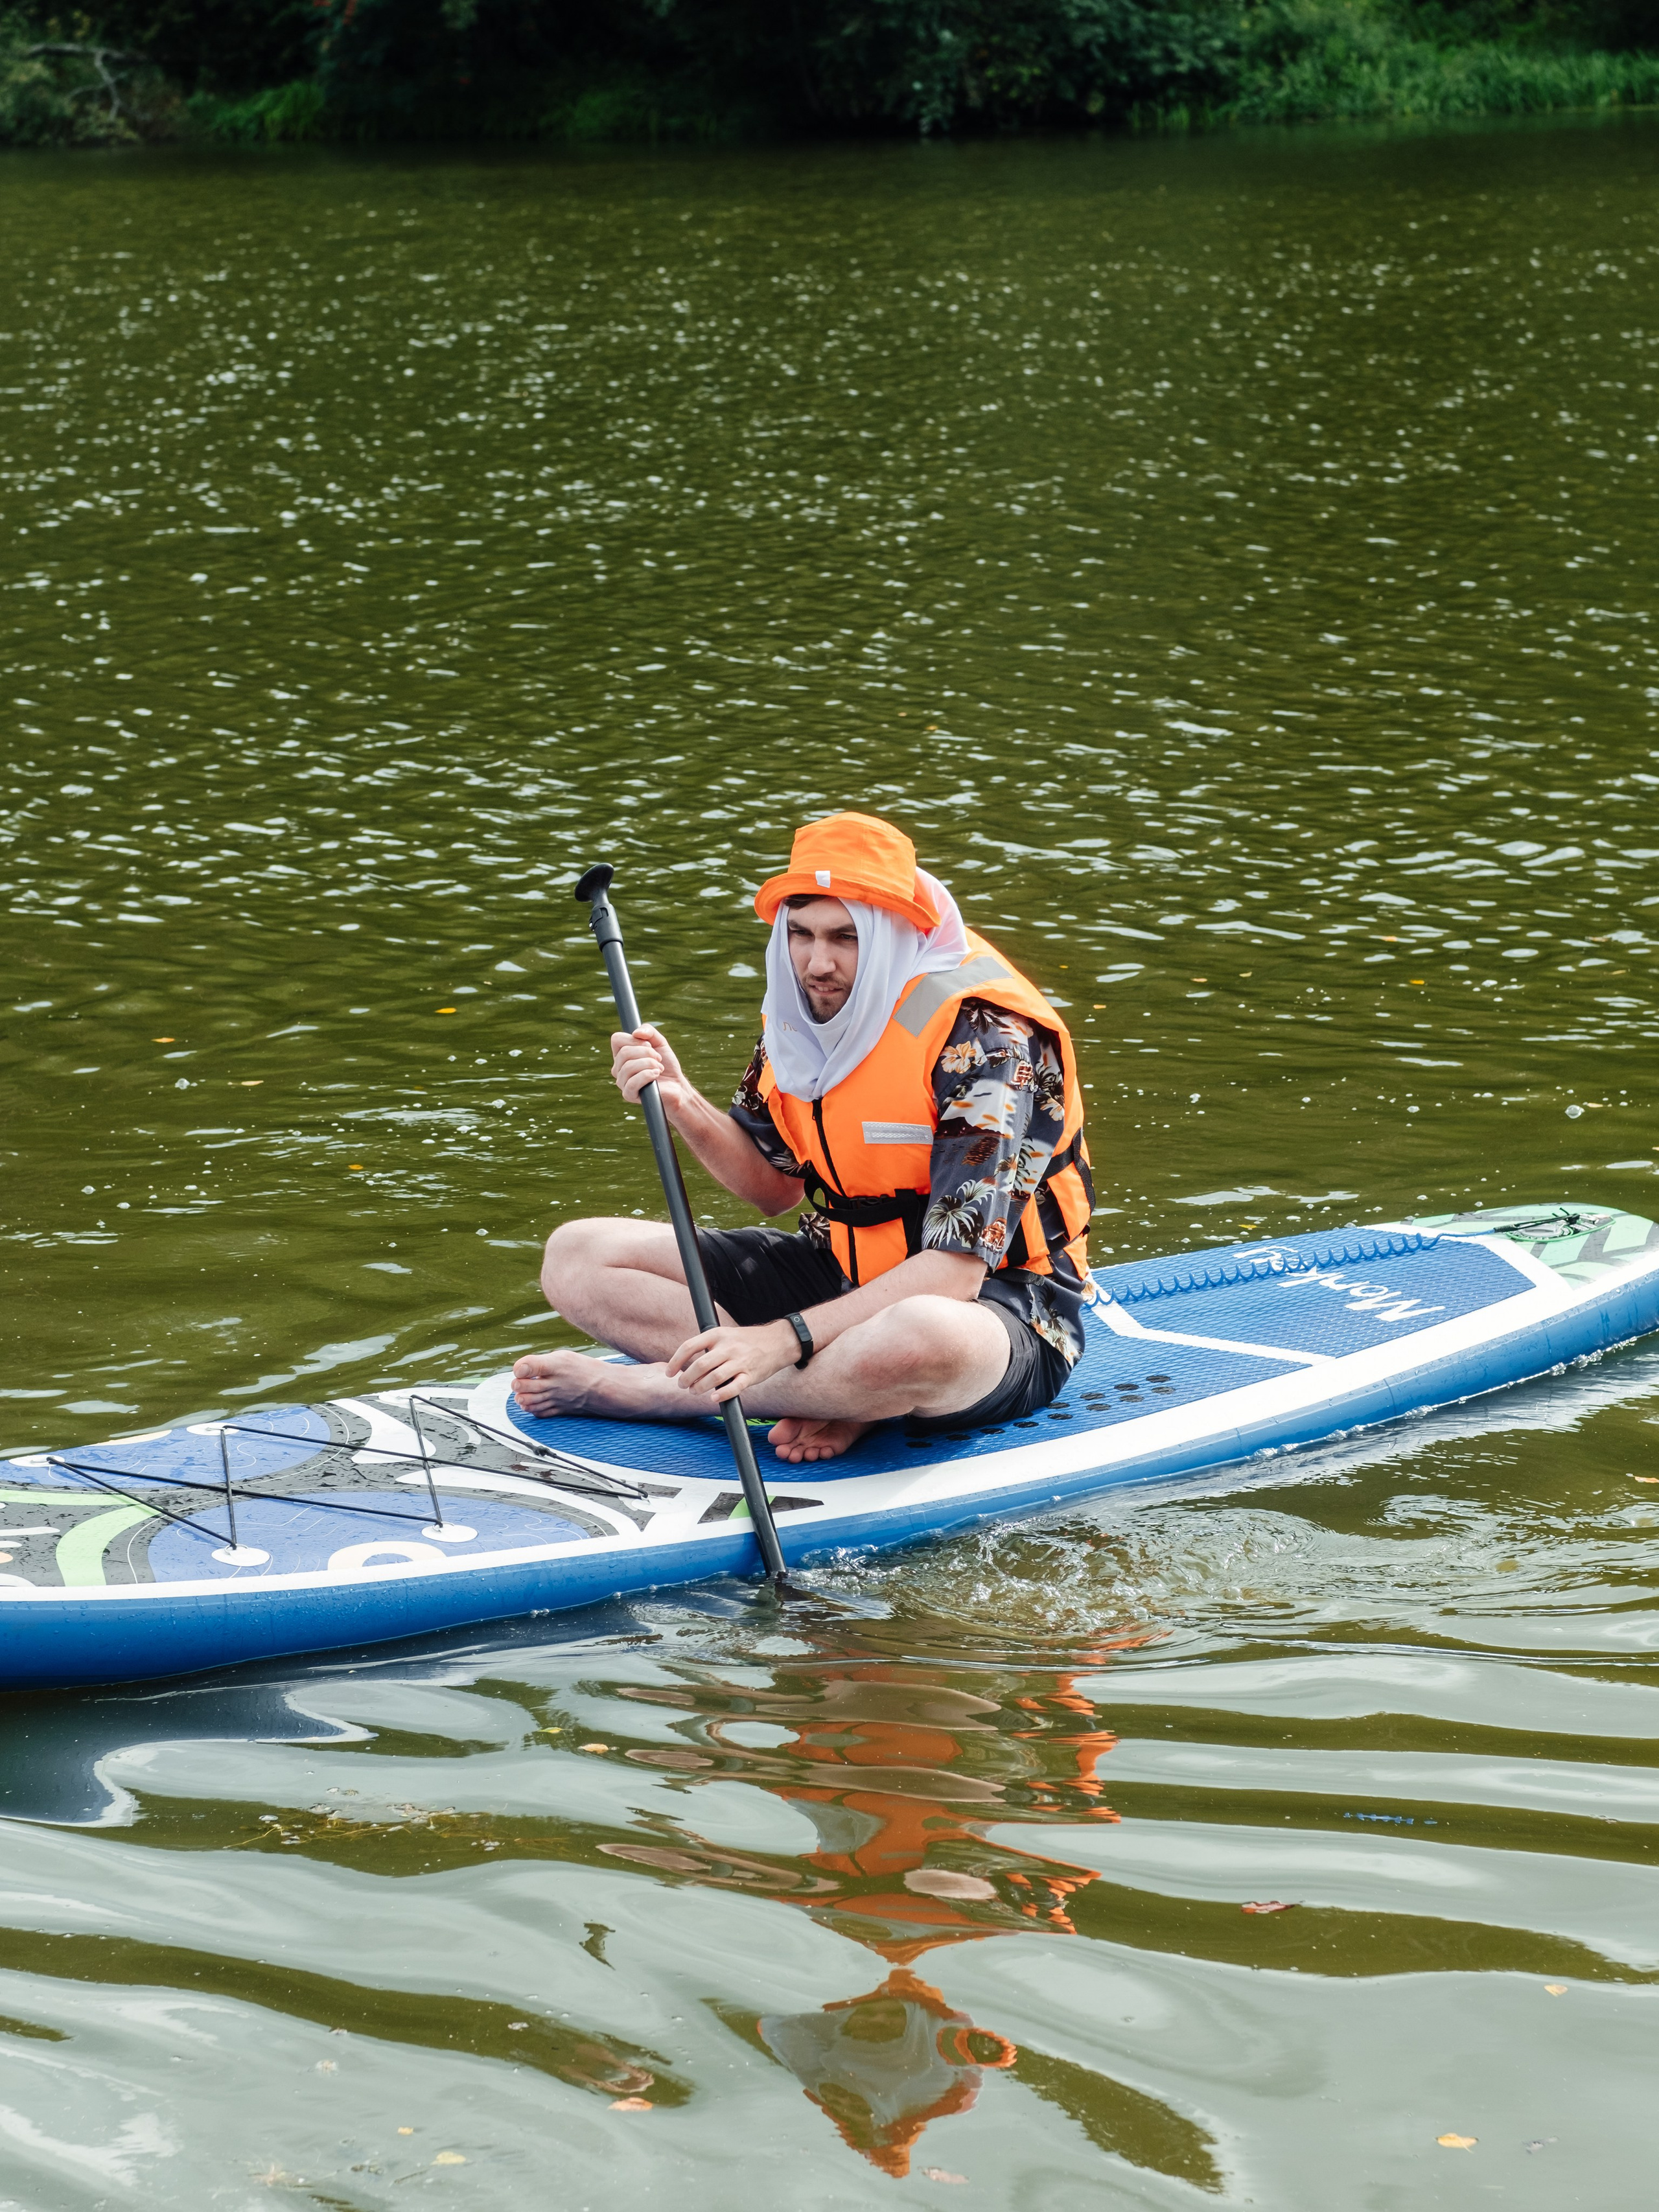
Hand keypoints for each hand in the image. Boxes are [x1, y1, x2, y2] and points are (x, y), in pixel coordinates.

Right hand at [611, 1024, 685, 1107]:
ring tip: (659, 1068)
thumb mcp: (660, 1042)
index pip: (616, 1039)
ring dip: (649, 1064)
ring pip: (628, 1066)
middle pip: (624, 1052)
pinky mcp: (628, 1094)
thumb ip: (649, 1031)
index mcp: (621, 1054)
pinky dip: (647, 1075)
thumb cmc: (666, 1064)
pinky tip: (656, 1075)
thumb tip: (635, 1033)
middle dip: (647, 1052)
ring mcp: (622, 1082)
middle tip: (658, 1059)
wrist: (676, 1085)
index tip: (649, 1045)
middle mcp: (618, 1068)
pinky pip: (632, 1082)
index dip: (634, 1039)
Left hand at [665, 1318, 798, 1403]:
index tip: (669, 1372)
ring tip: (695, 1391)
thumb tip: (686, 1364)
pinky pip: (735, 1387)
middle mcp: (728, 1347)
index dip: (676, 1361)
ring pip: (714, 1377)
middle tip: (682, 1385)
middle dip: (686, 1378)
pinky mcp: (751, 1375)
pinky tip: (714, 1398)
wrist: (778, 1341)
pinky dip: (722, 1394)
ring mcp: (740, 1361)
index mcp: (718, 1334)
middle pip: (700, 1365)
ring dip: (700, 1387)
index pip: (689, 1346)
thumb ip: (708, 1346)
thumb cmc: (747, 1340)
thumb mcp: (726, 1335)